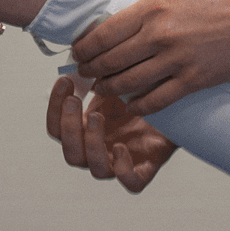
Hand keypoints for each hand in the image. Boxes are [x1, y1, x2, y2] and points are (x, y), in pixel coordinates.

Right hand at [44, 75, 177, 192]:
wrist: (174, 100)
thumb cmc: (141, 88)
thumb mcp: (114, 76)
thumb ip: (95, 69)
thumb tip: (77, 47)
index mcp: (86, 130)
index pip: (57, 129)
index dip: (55, 108)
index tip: (64, 81)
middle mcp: (99, 149)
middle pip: (71, 154)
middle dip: (69, 127)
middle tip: (74, 100)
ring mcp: (120, 161)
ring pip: (95, 169)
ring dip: (91, 143)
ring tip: (98, 117)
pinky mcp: (145, 169)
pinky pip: (131, 183)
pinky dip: (123, 169)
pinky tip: (122, 147)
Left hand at [71, 0, 229, 114]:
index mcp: (156, 6)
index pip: (105, 31)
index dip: (86, 45)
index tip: (78, 49)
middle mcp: (160, 35)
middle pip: (111, 60)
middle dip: (90, 69)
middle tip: (82, 71)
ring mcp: (176, 61)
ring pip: (128, 83)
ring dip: (108, 88)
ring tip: (100, 88)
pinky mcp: (193, 81)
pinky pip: (156, 100)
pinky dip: (138, 105)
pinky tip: (131, 104)